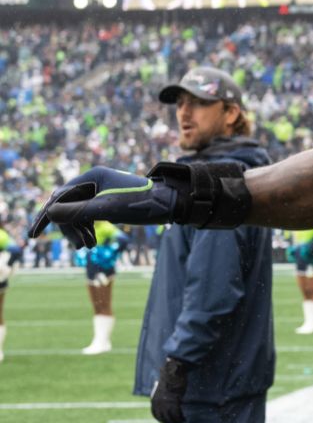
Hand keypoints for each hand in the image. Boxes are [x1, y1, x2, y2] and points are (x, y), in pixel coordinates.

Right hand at [30, 167, 177, 248]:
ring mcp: (100, 190)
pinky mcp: (107, 200)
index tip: (33, 235)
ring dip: (78, 230)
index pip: (60, 196)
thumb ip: (78, 212)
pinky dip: (86, 228)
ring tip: (88, 247)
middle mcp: (94, 180)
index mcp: (92, 176)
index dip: (46, 216)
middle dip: (68, 227)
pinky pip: (87, 214)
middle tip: (79, 247)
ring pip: (77, 211)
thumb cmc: (141, 203)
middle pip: (67, 204)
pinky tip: (91, 242)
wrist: (170, 203)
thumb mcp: (107, 210)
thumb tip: (50, 213)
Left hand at [150, 357, 189, 422]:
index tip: (168, 422)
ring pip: (170, 418)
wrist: (173, 372)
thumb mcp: (161, 385)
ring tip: (181, 422)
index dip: (162, 420)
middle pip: (163, 418)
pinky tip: (184, 419)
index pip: (156, 415)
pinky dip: (180, 418)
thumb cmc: (169, 376)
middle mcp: (158, 404)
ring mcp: (166, 403)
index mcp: (154, 400)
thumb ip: (158, 390)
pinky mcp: (174, 402)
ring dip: (176, 422)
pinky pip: (177, 414)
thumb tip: (156, 386)